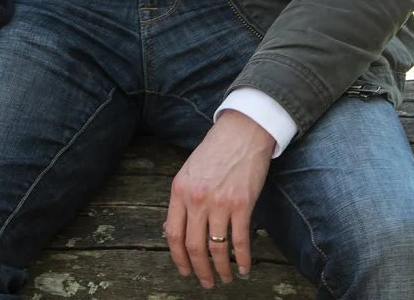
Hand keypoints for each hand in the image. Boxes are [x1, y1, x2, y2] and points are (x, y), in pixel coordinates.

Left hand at [165, 110, 273, 286]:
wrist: (242, 132)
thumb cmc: (215, 151)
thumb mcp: (188, 172)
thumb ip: (180, 201)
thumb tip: (169, 231)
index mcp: (179, 190)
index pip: (173, 234)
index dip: (178, 258)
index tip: (185, 271)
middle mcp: (197, 199)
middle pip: (194, 246)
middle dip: (199, 270)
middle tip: (206, 282)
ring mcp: (220, 202)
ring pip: (216, 248)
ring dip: (221, 269)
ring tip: (225, 279)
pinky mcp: (242, 204)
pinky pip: (240, 240)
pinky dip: (242, 259)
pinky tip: (244, 268)